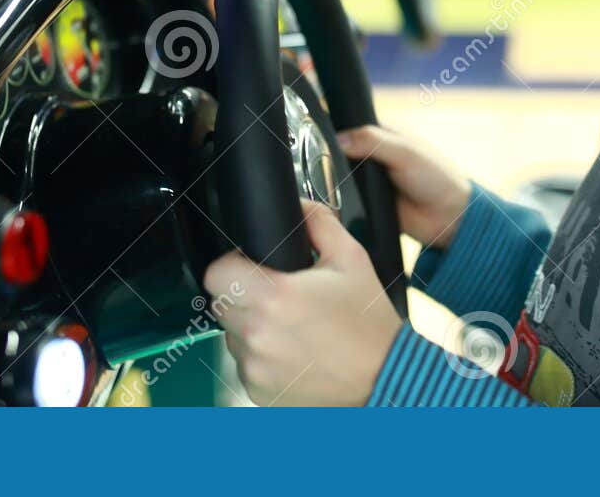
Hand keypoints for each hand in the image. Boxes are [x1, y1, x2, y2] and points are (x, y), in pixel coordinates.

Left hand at [202, 199, 402, 405]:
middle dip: (243, 295)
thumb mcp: (351, 258)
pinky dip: (262, 357)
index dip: (231, 265)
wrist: (384, 378)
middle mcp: (259, 335)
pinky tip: (293, 352)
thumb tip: (296, 205)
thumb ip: (318, 221)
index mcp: (275, 297)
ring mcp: (256, 368)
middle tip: (278, 297)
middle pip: (222, 303)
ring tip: (290, 327)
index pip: (215, 274)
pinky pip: (245, 365)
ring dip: (252, 327)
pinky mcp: (259, 393)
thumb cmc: (368, 324)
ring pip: (232, 335)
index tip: (250, 268)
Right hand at [336, 124, 470, 248]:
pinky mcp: (369, 203)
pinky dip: (346, 201)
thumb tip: (339, 139)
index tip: (325, 142)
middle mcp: (375, 156)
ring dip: (342, 182)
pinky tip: (344, 201)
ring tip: (342, 185)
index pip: (352, 128)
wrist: (448, 218)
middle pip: (343, 154)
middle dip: (337, 161)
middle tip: (334, 167)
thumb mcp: (405, 152)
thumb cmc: (436, 177)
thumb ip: (372, 142)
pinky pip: (349, 200)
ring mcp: (371, 181)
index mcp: (384, 136)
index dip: (339, 134)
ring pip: (343, 178)